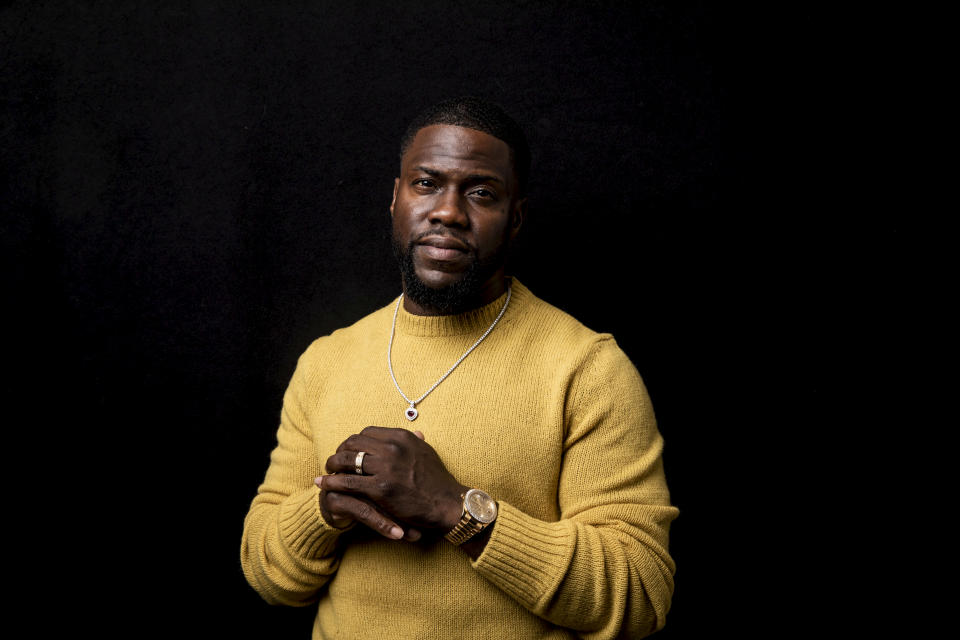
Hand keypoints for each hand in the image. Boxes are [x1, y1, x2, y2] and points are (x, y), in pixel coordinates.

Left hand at [318, 426, 465, 534]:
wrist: (447, 503)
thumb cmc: (437, 480)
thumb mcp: (427, 453)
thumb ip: (416, 442)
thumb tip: (416, 433)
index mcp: (401, 437)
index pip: (367, 432)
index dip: (353, 441)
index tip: (348, 450)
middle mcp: (392, 448)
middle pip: (353, 443)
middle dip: (340, 451)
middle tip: (333, 461)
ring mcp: (386, 468)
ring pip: (347, 461)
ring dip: (332, 465)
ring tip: (326, 471)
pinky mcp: (380, 489)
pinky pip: (347, 482)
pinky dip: (332, 482)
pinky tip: (324, 484)